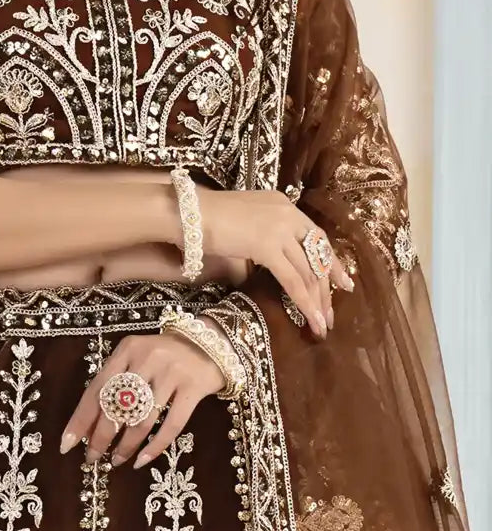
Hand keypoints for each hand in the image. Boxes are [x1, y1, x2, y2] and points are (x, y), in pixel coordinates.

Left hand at [60, 329, 223, 467]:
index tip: (67, 444)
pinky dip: (154, 447)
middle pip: (117, 406)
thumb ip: (116, 382)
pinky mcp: (193, 388)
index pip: (96, 389)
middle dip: (100, 437)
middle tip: (92, 458)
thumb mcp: (136, 358)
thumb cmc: (165, 355)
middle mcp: (147, 359)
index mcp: (126, 350)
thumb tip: (89, 426)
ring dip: (125, 445)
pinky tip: (142, 460)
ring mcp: (172, 373)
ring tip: (116, 460)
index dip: (80, 419)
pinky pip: (171, 425)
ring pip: (142, 419)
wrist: (211, 343)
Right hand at [196, 187, 352, 338]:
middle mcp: (288, 214)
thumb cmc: (204, 219)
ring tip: (322, 324)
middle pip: (316, 255)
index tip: (342, 283)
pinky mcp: (268, 245)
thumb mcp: (243, 224)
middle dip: (326, 288)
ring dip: (317, 301)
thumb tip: (267, 265)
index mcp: (283, 205)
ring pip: (308, 271)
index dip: (330, 262)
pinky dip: (303, 302)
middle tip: (331, 313)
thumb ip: (260, 239)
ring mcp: (279, 228)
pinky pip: (293, 280)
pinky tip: (310, 319)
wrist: (187, 212)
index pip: (316, 236)